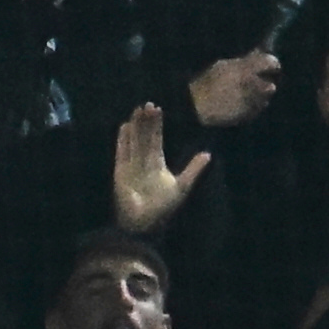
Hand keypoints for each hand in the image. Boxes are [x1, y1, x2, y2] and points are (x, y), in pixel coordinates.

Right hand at [113, 98, 208, 231]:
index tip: (158, 109)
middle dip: (145, 121)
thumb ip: (193, 169)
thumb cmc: (163, 208)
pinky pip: (121, 152)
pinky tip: (124, 127)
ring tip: (136, 110)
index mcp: (157, 164)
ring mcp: (131, 166)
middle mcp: (143, 162)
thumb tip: (208, 153)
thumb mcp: (182, 186)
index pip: (156, 140)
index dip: (157, 125)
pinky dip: (122, 140)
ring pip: (133, 141)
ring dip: (135, 126)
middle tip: (147, 104)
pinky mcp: (120, 172)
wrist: (145, 224)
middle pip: (144, 137)